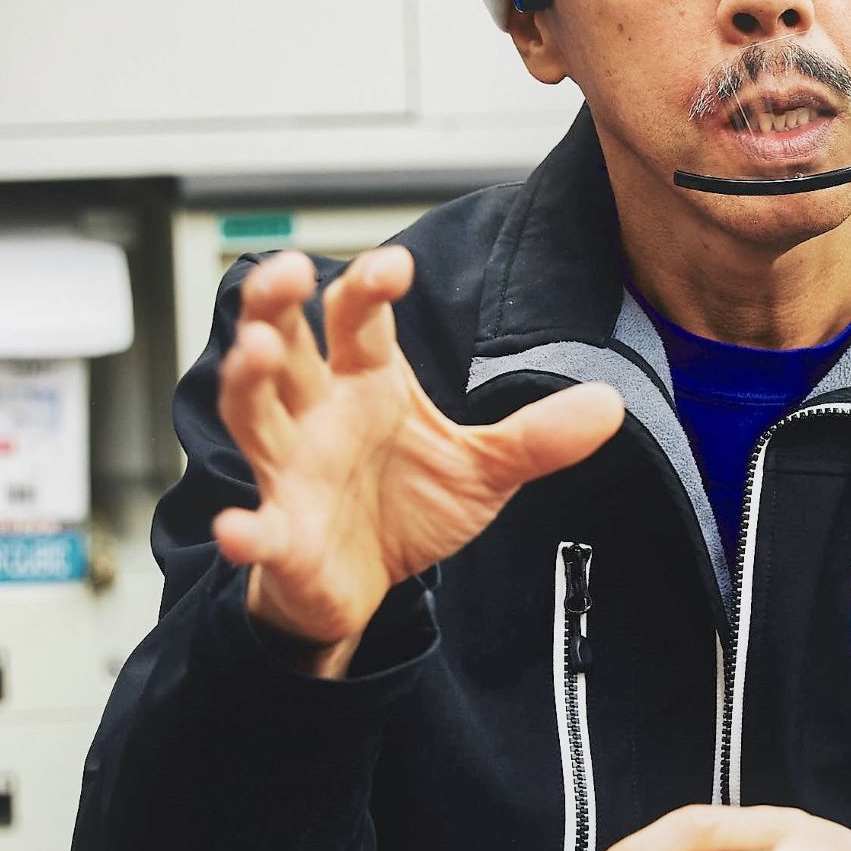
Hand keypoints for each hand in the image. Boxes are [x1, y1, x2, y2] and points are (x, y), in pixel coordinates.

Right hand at [211, 248, 623, 675]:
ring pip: (254, 414)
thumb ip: (539, 435)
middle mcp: (317, 415)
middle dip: (274, 305)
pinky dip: (247, 531)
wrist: (366, 584)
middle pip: (283, 346)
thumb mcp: (484, 466)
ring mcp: (291, 472)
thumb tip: (611, 403)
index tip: (396, 265)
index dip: (370, 287)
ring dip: (248, 382)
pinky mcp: (283, 537)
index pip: (357, 320)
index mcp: (365, 384)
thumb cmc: (408, 506)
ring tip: (255, 351)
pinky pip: (260, 531)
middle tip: (288, 269)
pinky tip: (240, 529)